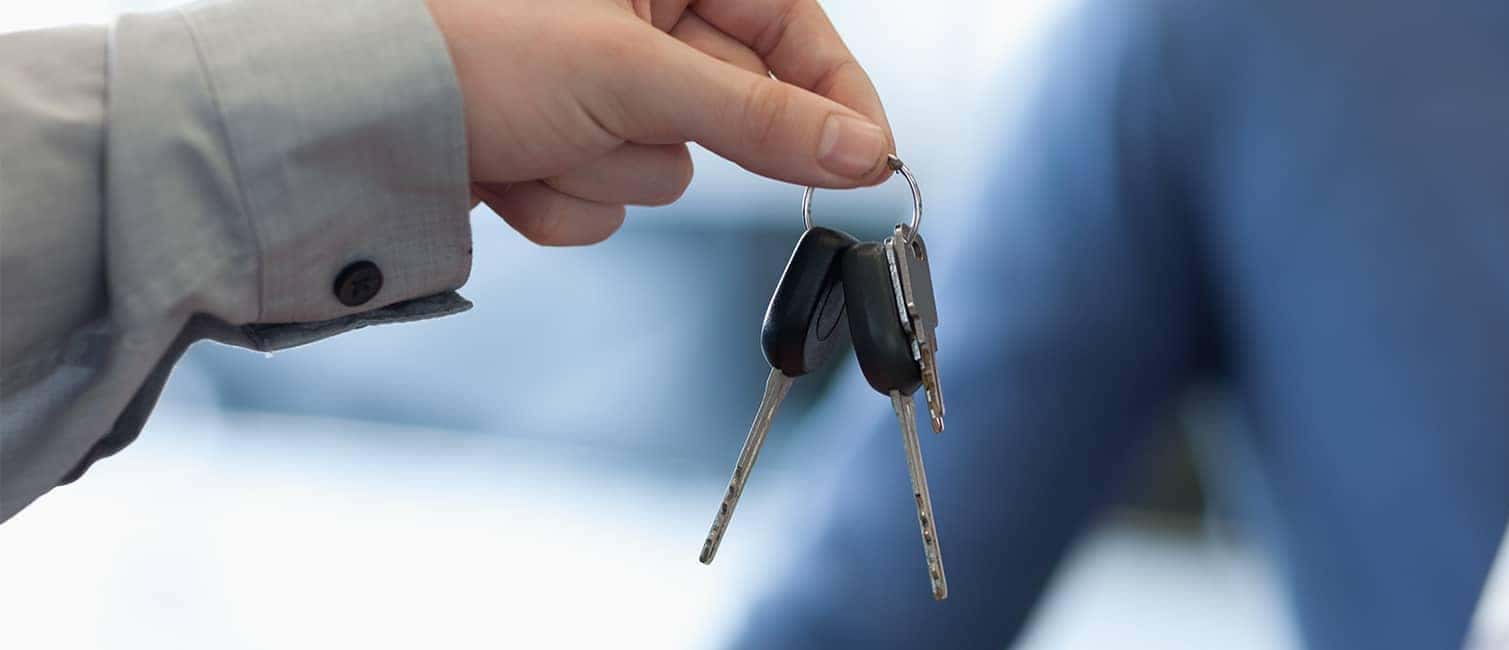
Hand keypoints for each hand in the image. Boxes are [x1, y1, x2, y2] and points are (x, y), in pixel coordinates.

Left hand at [425, 0, 894, 244]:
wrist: (343, 115)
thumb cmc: (469, 46)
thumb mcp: (635, 75)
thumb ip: (760, 119)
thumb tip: (864, 150)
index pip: (791, 26)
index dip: (833, 95)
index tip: (870, 158)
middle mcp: (633, 19)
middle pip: (729, 109)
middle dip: (667, 134)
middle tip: (625, 121)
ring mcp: (592, 88)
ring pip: (664, 167)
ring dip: (604, 171)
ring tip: (538, 133)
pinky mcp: (556, 146)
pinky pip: (605, 200)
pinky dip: (561, 198)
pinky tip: (507, 167)